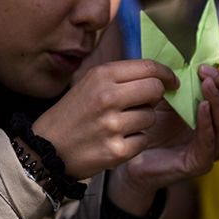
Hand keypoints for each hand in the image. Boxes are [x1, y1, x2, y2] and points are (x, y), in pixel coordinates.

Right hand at [32, 59, 175, 178]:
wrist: (46, 149)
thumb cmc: (71, 115)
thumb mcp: (90, 84)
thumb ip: (121, 77)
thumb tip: (157, 74)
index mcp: (102, 76)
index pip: (149, 68)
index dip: (166, 74)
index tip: (172, 81)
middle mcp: (108, 97)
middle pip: (156, 90)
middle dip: (156, 97)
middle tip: (144, 103)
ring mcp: (113, 125)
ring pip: (151, 116)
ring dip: (142, 121)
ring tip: (121, 125)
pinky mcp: (117, 150)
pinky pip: (144, 140)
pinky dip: (135, 142)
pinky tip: (118, 140)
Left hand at [109, 48, 218, 211]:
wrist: (130, 155)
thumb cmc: (149, 124)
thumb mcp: (164, 94)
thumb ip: (175, 76)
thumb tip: (179, 46)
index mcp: (215, 107)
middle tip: (207, 70)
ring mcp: (213, 145)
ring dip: (217, 99)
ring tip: (206, 83)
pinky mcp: (201, 162)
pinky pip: (211, 141)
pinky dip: (208, 123)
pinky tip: (202, 108)